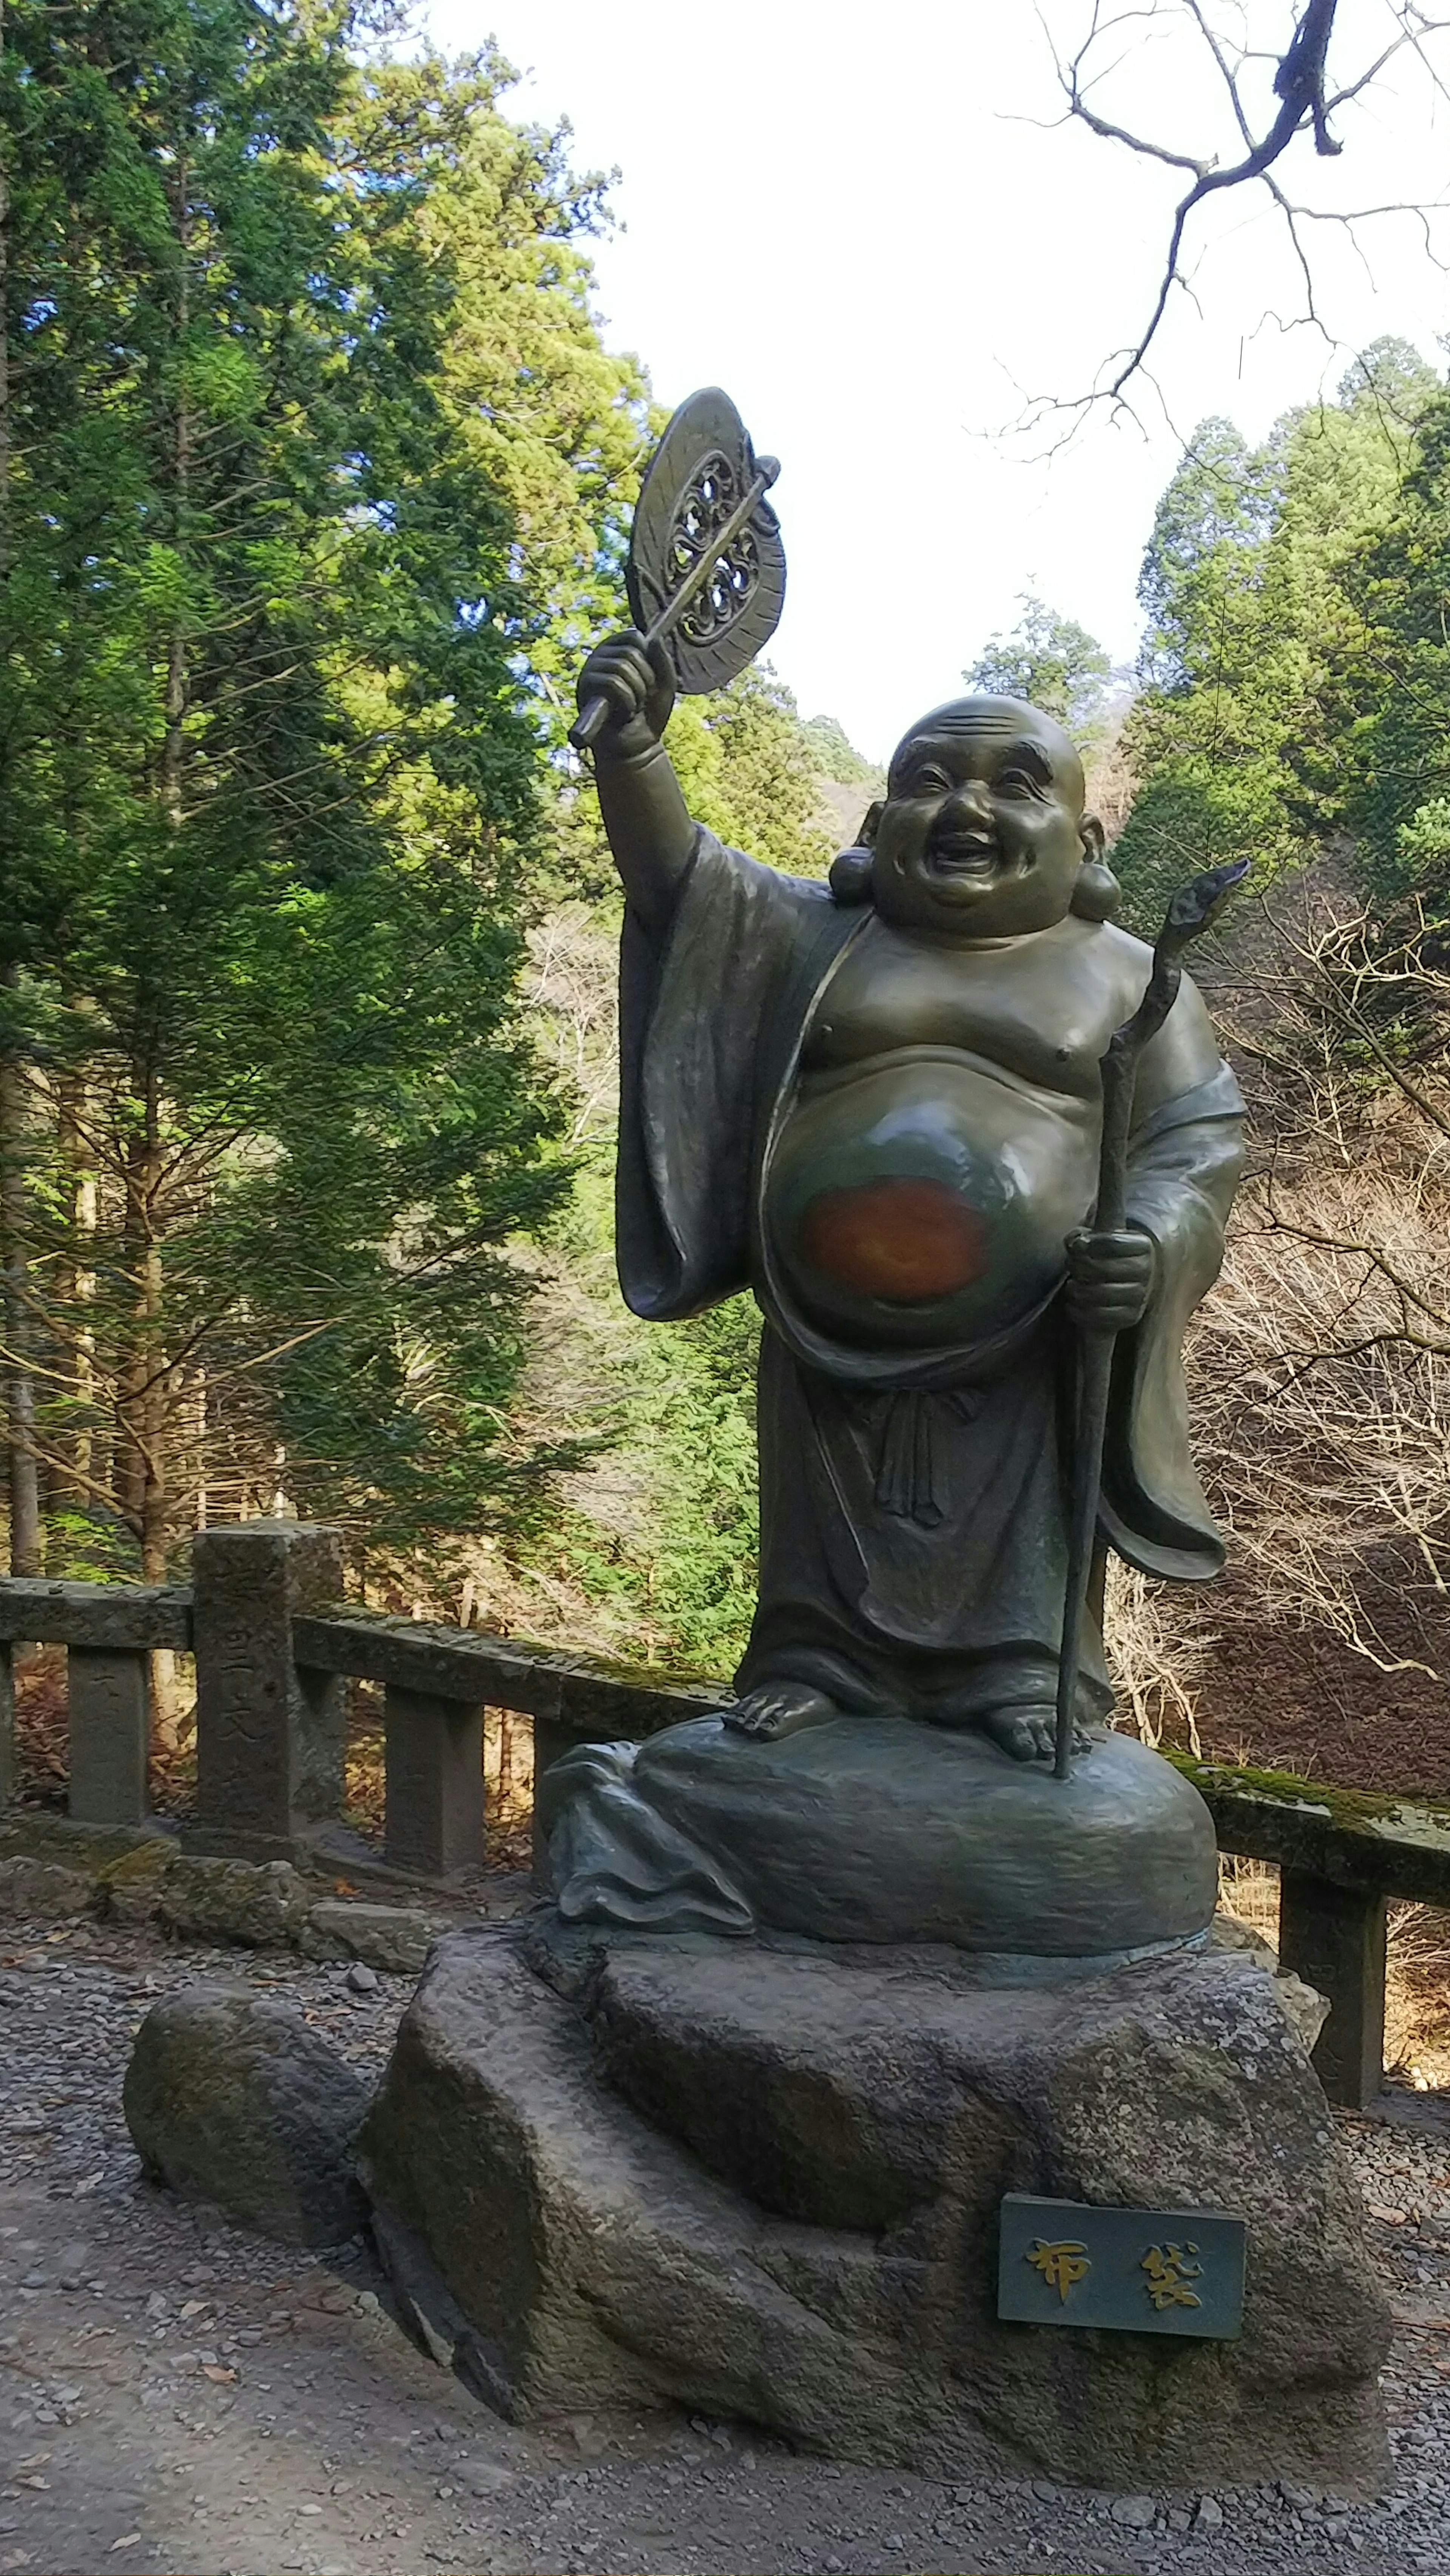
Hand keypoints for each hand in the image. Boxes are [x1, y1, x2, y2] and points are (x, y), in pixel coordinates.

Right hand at [576, 628, 675, 755]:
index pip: (634, 636)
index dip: (649, 659)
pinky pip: (611, 682)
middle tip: (641, 699)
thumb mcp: (665, 686)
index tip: (649, 679)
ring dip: (637, 693)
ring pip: (620, 667)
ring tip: (632, 708)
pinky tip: (624, 714)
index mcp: (618, 650)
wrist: (637, 748)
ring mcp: (590, 672)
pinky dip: (627, 701)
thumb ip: (664, 661)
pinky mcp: (585, 690)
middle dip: (645, 680)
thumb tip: (654, 639)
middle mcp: (601, 657)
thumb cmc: (649, 715)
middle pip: (630, 652)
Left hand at [1064, 1227, 1154, 1332]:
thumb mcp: (1097, 1238)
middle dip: (1081, 1266)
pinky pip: (1102, 1317)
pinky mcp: (1130, 1317)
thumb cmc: (1104, 1254)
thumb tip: (1076, 1241)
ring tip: (1071, 1285)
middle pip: (1106, 1269)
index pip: (1114, 1242)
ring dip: (1079, 1290)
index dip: (1090, 1245)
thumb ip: (1084, 1234)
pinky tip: (1072, 1305)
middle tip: (1071, 1264)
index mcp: (1141, 1245)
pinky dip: (1081, 1312)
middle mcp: (1146, 1270)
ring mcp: (1140, 1296)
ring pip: (1103, 1294)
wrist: (1121, 1280)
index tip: (1077, 1245)